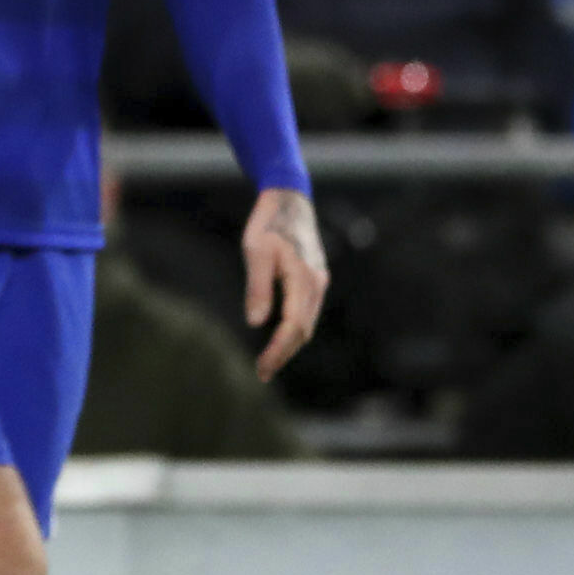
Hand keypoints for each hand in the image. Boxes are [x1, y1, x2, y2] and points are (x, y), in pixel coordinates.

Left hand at [241, 185, 326, 379]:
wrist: (289, 200)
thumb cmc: (268, 224)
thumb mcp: (255, 252)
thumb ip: (257, 288)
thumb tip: (256, 323)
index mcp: (304, 280)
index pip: (293, 327)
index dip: (278, 352)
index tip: (262, 370)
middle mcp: (317, 284)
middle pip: (304, 331)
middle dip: (284, 354)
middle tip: (262, 373)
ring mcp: (318, 281)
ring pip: (308, 323)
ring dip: (290, 344)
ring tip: (268, 361)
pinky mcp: (314, 278)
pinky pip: (308, 312)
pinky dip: (296, 329)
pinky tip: (280, 337)